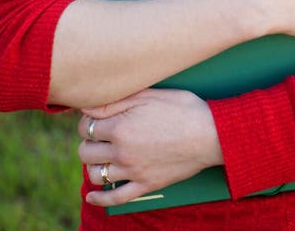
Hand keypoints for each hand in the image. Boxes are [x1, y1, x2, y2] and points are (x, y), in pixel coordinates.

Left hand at [77, 88, 222, 207]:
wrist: (209, 133)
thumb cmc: (181, 108)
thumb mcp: (148, 95)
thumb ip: (114, 102)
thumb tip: (85, 107)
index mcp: (120, 127)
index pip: (86, 127)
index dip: (88, 121)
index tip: (95, 118)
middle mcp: (122, 152)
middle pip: (86, 152)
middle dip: (88, 142)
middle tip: (99, 135)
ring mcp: (133, 171)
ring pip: (96, 175)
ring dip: (93, 165)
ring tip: (102, 156)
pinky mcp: (145, 185)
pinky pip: (115, 198)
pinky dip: (99, 199)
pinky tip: (92, 196)